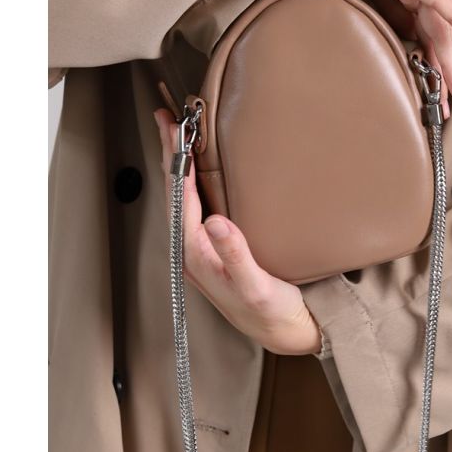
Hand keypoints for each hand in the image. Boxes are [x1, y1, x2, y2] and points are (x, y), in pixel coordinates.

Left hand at [154, 108, 321, 355]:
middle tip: (167, 119)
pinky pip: (195, 209)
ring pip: (182, 201)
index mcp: (196, 256)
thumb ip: (234, 256)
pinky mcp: (213, 250)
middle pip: (174, 195)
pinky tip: (199, 174)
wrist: (284, 332)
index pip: (180, 200)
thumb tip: (215, 222)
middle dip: (170, 156)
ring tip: (178, 137)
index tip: (176, 130)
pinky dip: (192, 184)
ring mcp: (201, 251)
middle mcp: (191, 252)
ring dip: (179, 168)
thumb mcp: (255, 286)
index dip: (177, 163)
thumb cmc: (271, 312)